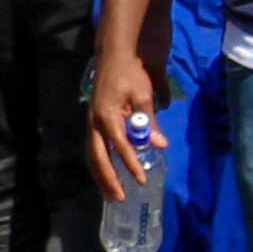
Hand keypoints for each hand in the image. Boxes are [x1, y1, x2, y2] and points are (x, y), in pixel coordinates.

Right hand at [86, 47, 165, 201]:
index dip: (131, 164)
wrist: (116, 54)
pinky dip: (101, 164)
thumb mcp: (145, 96)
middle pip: (97, 157)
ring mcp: (93, 122)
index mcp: (107, 116)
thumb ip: (150, 122)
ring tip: (111, 193)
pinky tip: (108, 174)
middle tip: (118, 198)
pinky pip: (95, 148)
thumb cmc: (131, 72)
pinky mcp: (95, 121)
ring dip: (101, 176)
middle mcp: (95, 122)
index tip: (141, 179)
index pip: (120, 146)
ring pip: (93, 155)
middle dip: (107, 179)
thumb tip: (160, 144)